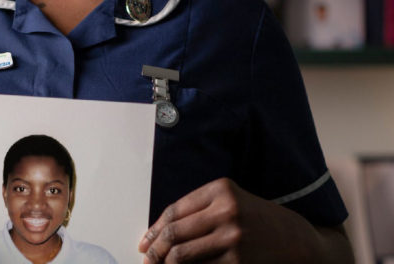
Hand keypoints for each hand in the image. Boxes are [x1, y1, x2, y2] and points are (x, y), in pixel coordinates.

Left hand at [138, 177, 350, 263]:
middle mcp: (226, 210)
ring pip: (182, 255)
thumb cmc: (261, 222)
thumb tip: (159, 232)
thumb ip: (200, 211)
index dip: (154, 229)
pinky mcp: (239, 261)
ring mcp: (233, 237)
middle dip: (155, 250)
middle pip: (175, 233)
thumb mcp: (233, 203)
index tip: (144, 241)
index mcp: (221, 189)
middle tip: (147, 259)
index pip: (174, 211)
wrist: (301, 243)